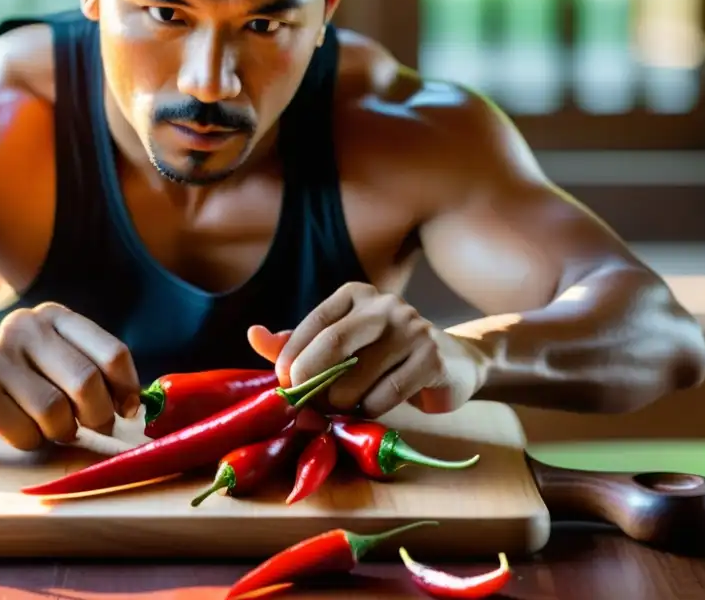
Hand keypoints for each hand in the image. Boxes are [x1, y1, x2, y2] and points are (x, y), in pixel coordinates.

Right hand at [0, 303, 140, 450]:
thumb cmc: (23, 374)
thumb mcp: (57, 356)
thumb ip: (95, 370)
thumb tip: (135, 405)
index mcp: (55, 316)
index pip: (111, 352)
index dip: (127, 388)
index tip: (127, 410)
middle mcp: (25, 329)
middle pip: (86, 382)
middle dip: (99, 415)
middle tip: (95, 426)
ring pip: (56, 412)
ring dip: (62, 430)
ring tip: (51, 426)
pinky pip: (26, 433)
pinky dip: (32, 441)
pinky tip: (20, 428)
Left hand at [249, 283, 489, 416]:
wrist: (451, 363)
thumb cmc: (381, 355)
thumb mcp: (338, 343)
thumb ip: (295, 342)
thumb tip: (253, 335)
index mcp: (355, 296)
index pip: (313, 323)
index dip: (292, 356)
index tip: (283, 383)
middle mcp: (384, 305)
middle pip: (333, 344)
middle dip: (310, 380)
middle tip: (302, 402)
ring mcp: (412, 328)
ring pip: (357, 377)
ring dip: (340, 402)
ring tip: (342, 406)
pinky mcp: (431, 357)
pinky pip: (385, 394)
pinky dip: (370, 409)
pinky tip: (372, 407)